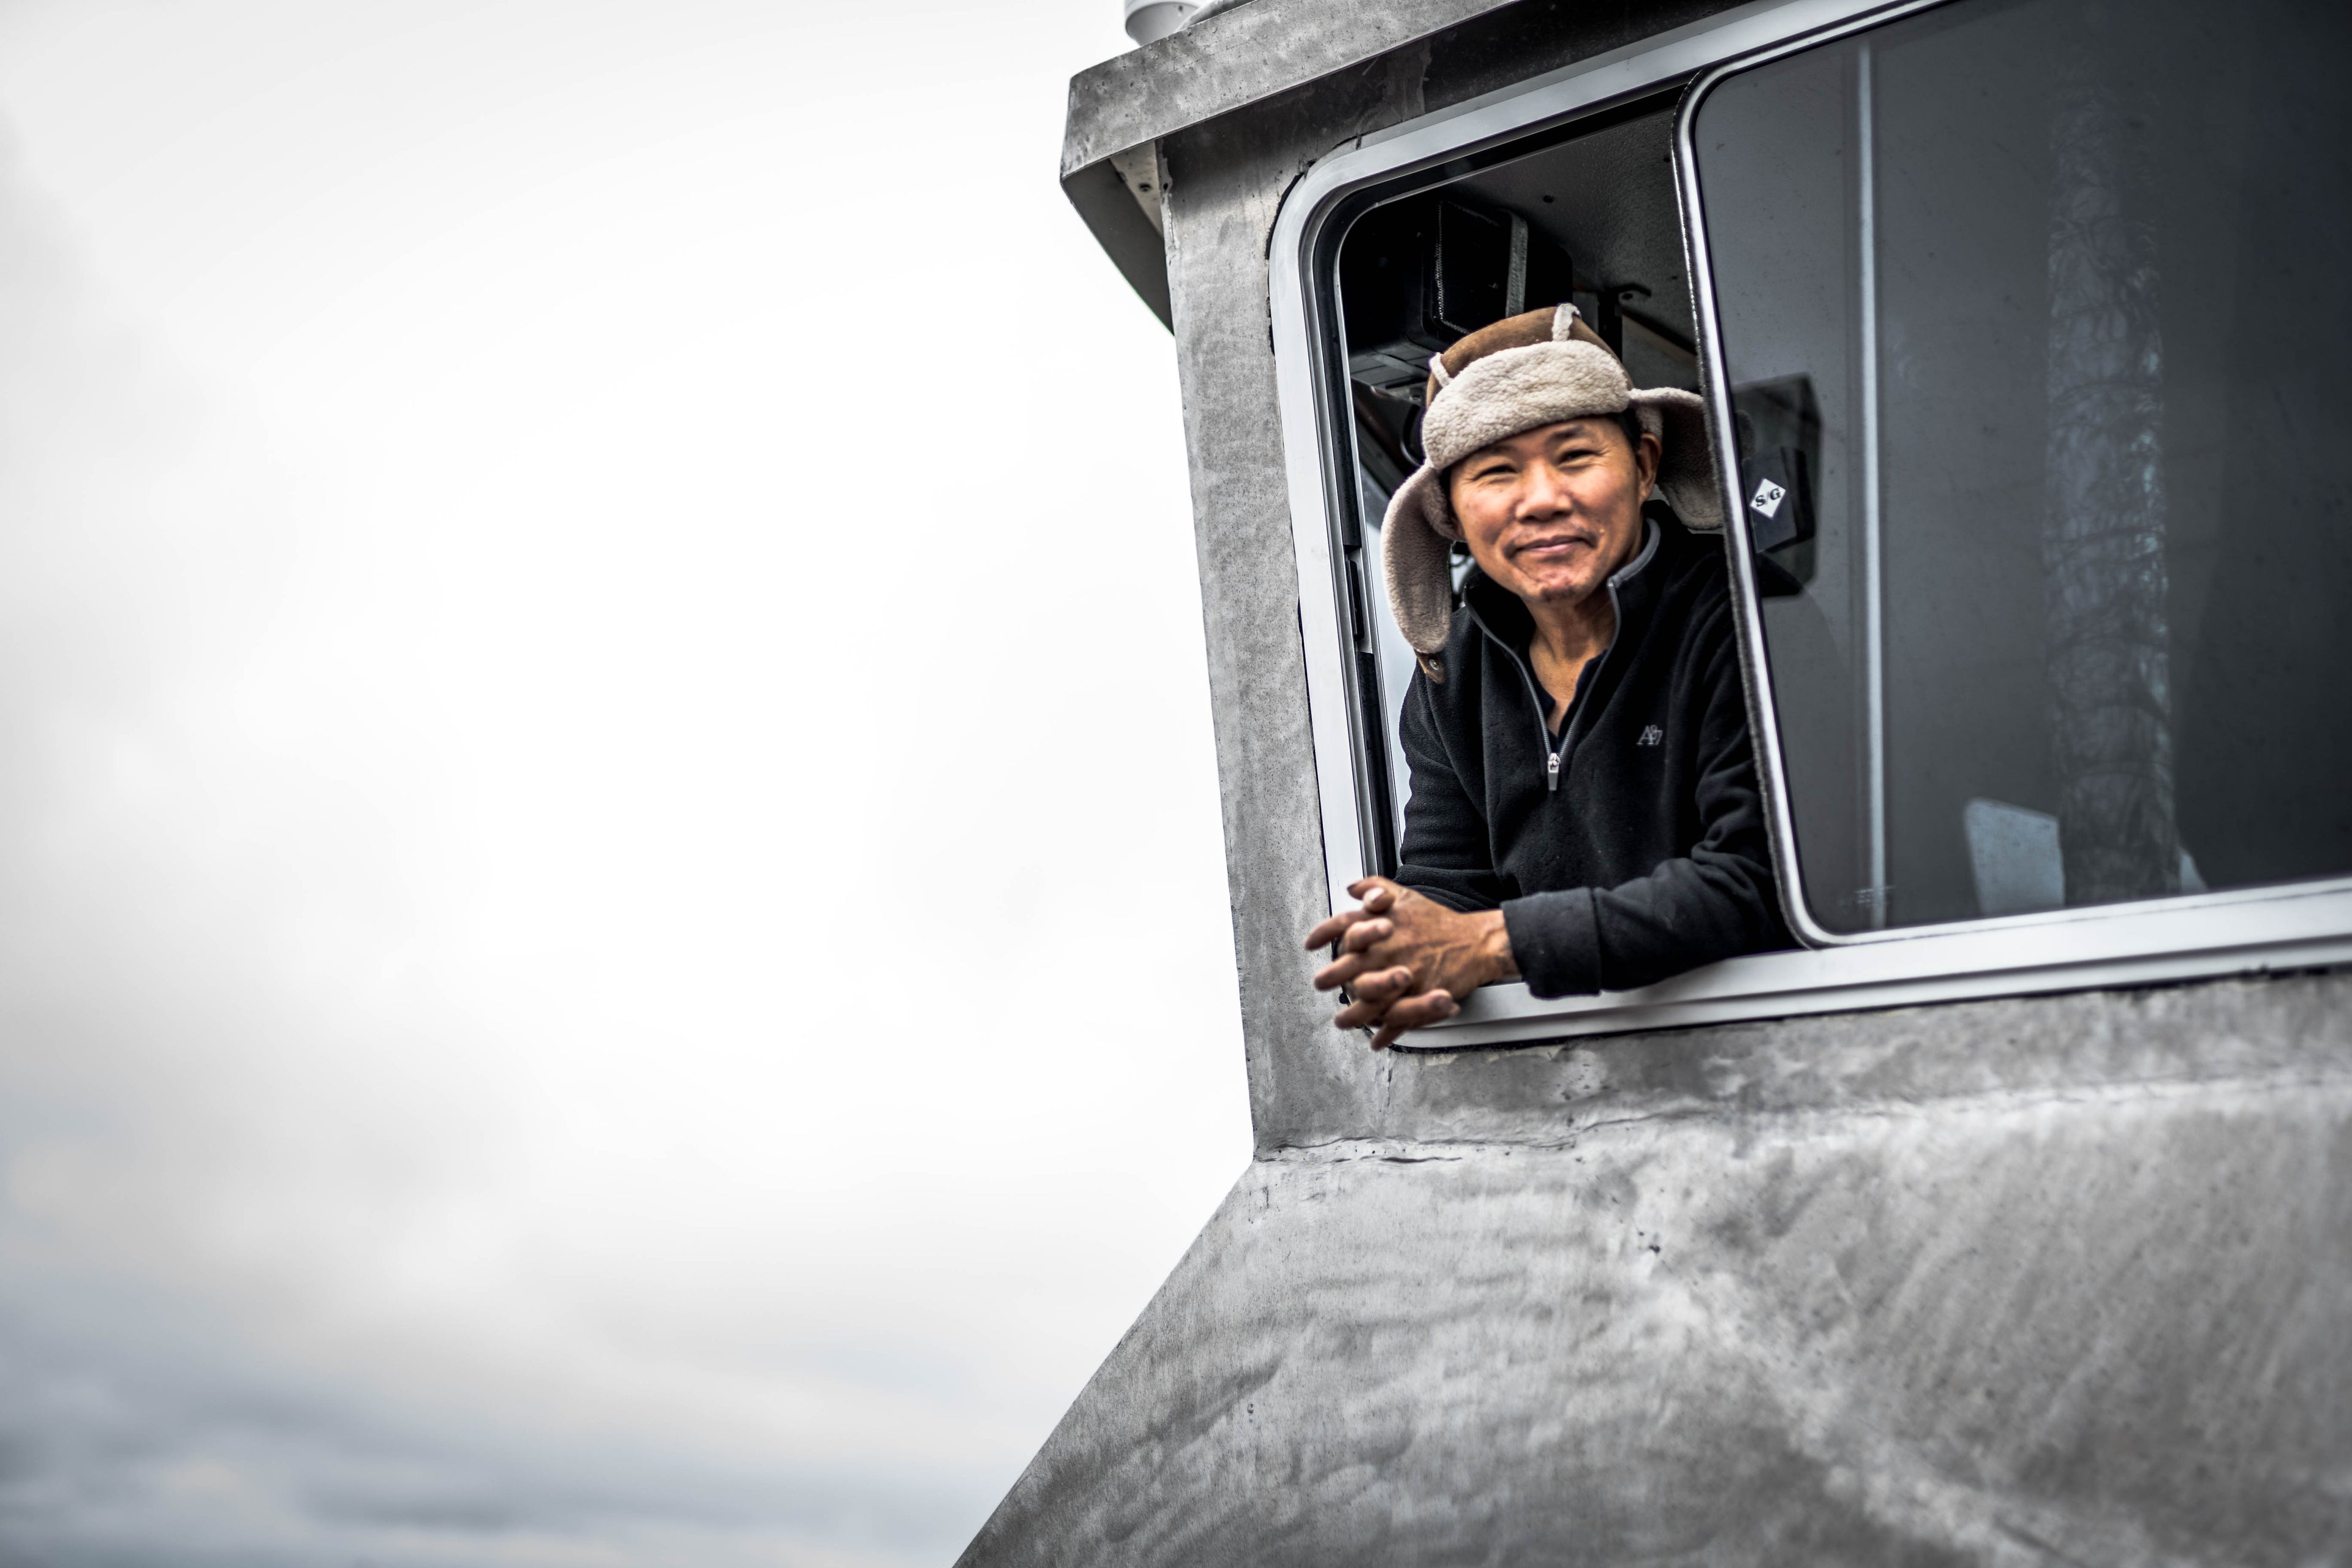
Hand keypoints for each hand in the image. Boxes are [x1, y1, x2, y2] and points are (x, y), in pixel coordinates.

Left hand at [1303, 878, 1516, 1049]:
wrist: (1477, 942)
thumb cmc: (1439, 921)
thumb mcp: (1406, 896)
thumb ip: (1376, 887)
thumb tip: (1352, 887)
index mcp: (1383, 925)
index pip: (1344, 926)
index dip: (1323, 934)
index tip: (1309, 944)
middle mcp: (1389, 950)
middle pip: (1349, 967)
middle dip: (1331, 978)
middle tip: (1321, 984)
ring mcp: (1404, 975)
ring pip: (1370, 999)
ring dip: (1353, 1014)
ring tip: (1342, 1021)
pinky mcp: (1419, 996)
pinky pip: (1399, 1019)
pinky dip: (1387, 1032)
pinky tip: (1377, 1040)